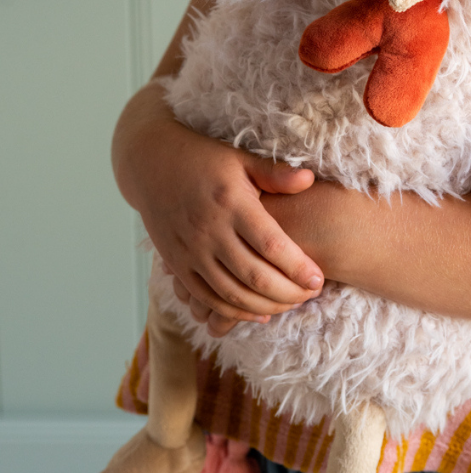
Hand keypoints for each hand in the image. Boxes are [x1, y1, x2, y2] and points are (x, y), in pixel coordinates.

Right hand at [114, 85, 324, 323]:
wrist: (150, 163)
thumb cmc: (204, 159)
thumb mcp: (240, 159)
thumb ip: (275, 174)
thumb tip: (310, 180)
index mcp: (231, 203)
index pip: (271, 245)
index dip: (297, 267)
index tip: (318, 279)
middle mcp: (209, 231)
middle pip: (254, 276)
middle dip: (288, 293)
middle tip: (312, 295)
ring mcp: (190, 251)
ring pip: (232, 293)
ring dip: (266, 306)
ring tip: (292, 304)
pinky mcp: (177, 264)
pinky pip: (207, 298)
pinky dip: (234, 312)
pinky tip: (260, 313)